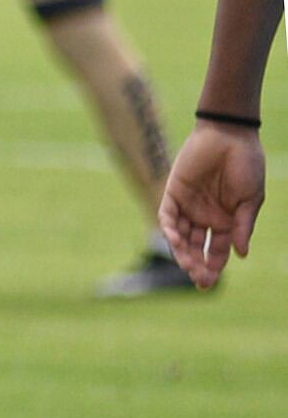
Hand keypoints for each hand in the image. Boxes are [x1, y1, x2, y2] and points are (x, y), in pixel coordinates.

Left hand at [159, 122, 264, 288]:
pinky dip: (169, 229)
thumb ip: (244, 225)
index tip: (209, 283)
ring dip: (182, 251)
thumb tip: (241, 253)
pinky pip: (167, 215)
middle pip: (195, 247)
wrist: (230, 135)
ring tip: (187, 266)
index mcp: (226, 220)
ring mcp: (188, 205)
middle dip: (196, 264)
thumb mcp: (251, 199)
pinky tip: (174, 241)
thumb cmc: (246, 164)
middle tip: (199, 279)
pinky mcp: (173, 191)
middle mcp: (205, 216)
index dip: (213, 266)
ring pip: (180, 235)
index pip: (215, 250)